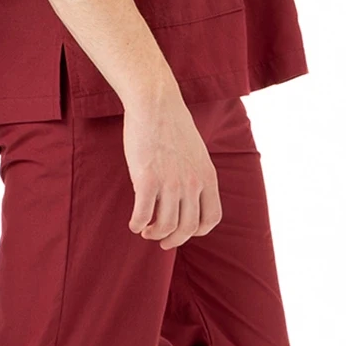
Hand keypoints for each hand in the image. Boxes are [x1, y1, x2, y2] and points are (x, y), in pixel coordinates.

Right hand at [122, 91, 221, 248]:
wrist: (155, 104)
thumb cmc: (171, 126)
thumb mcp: (196, 153)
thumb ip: (194, 176)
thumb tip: (183, 199)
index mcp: (207, 177)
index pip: (211, 218)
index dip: (198, 231)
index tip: (184, 232)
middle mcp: (193, 183)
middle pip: (188, 228)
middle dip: (173, 239)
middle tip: (161, 241)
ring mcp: (171, 182)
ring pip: (165, 225)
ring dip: (154, 233)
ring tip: (145, 231)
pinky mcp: (147, 179)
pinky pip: (143, 214)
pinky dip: (137, 224)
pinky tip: (133, 223)